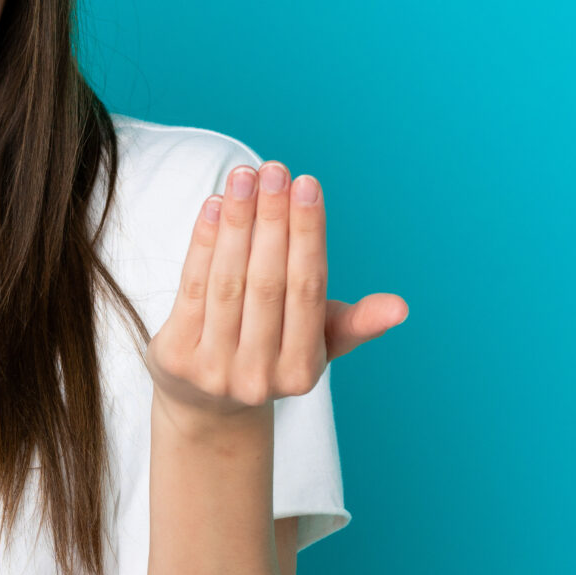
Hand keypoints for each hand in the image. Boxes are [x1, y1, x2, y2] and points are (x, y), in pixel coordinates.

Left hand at [147, 163, 407, 417]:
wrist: (207, 406)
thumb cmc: (273, 356)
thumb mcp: (318, 346)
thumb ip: (356, 323)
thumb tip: (400, 307)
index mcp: (302, 371)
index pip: (307, 289)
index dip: (307, 234)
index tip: (307, 184)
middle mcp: (259, 375)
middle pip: (267, 282)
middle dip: (272, 220)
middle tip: (274, 169)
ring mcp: (213, 369)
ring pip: (228, 281)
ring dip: (236, 222)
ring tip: (242, 175)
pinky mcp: (175, 357)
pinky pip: (192, 287)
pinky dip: (203, 242)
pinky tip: (214, 204)